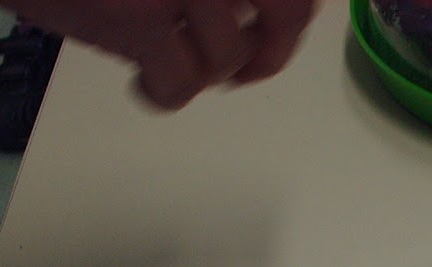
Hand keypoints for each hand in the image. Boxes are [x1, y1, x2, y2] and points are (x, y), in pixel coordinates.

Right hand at [0, 0, 316, 109]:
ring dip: (207, 70)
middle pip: (286, 8)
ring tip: (175, 61)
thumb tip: (259, 10)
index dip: (292, 12)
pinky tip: (145, 80)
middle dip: (275, 46)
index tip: (274, 26)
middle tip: (250, 66)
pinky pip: (180, 84)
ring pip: (229, 54)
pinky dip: (164, 93)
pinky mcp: (138, 19)